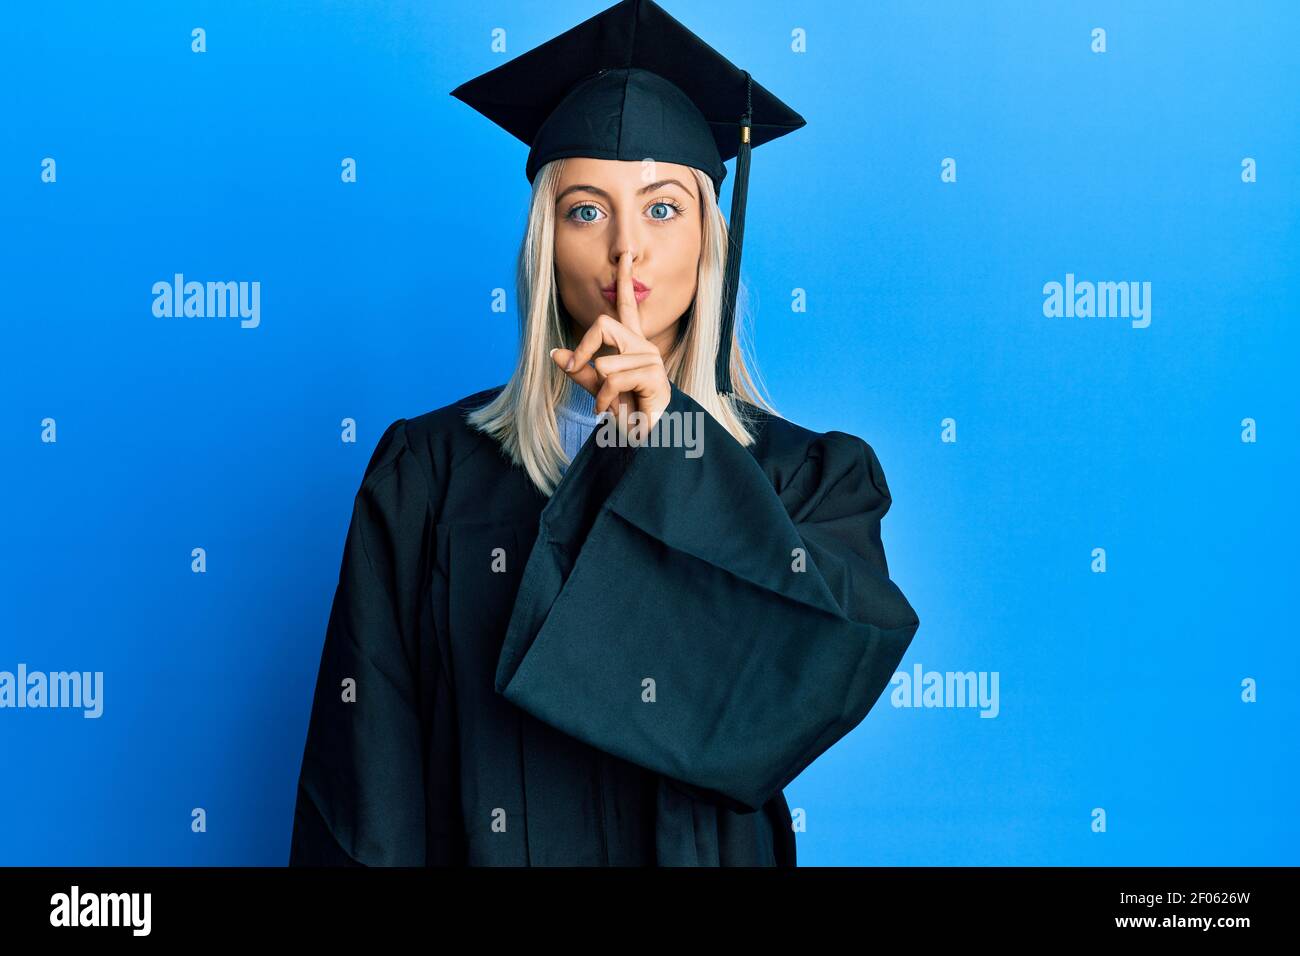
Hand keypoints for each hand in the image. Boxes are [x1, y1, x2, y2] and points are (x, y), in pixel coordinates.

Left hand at [550, 249, 670, 441]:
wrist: (644, 437)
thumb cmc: (624, 411)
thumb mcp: (595, 388)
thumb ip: (578, 370)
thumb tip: (554, 354)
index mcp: (631, 343)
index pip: (627, 305)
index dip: (625, 280)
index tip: (626, 255)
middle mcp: (642, 346)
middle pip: (603, 324)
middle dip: (583, 350)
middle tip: (575, 369)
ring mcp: (650, 359)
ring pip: (605, 362)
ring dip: (597, 389)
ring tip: (607, 404)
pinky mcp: (653, 376)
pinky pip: (612, 378)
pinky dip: (603, 398)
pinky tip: (609, 410)